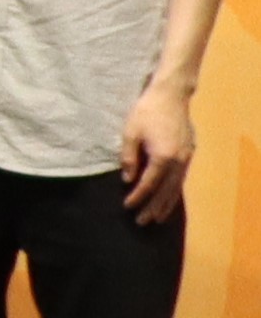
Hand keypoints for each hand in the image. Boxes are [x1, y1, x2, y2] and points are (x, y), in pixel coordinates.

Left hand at [122, 80, 199, 224]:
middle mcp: (178, 160)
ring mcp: (187, 157)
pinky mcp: (190, 152)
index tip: (127, 206)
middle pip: (165, 191)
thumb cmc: (147, 111)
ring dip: (167, 204)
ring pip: (177, 187)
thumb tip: (128, 179)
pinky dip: (175, 191)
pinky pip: (182, 178)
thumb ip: (129, 158)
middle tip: (142, 222)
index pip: (148, 184)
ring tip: (158, 218)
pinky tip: (169, 198)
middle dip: (153, 207)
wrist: (171, 95)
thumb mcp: (130, 133)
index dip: (137, 197)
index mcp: (163, 156)